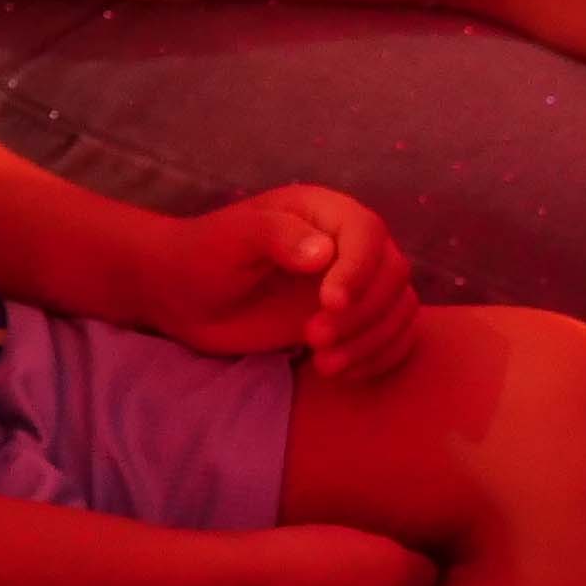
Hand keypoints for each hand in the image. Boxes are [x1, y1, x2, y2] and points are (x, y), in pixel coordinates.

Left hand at [134, 186, 419, 380]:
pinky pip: (394, 338)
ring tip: (324, 365)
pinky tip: (341, 373)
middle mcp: (348, 244)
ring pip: (399, 310)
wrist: (186, 297)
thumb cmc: (203, 256)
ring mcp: (354, 284)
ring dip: (371, 342)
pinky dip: (379, 358)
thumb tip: (324, 253)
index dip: (358, 270)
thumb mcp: (230, 239)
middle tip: (313, 339)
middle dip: (362, 314)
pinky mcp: (353, 321)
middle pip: (392, 275)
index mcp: (322, 212)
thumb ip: (274, 236)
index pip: (367, 233)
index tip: (329, 304)